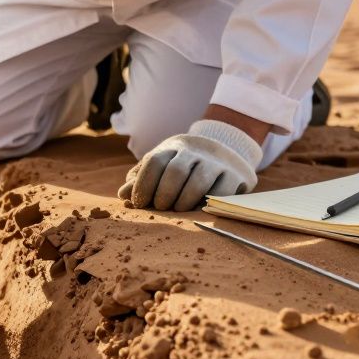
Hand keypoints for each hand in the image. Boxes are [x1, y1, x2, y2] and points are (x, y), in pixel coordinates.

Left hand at [119, 119, 263, 210]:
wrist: (223, 148)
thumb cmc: (181, 164)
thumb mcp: (160, 166)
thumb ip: (141, 180)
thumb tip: (123, 195)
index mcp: (172, 148)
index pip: (154, 162)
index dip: (143, 184)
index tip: (138, 203)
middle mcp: (194, 152)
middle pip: (176, 172)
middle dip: (164, 194)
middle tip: (160, 207)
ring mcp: (216, 163)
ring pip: (199, 182)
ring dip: (184, 201)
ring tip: (178, 210)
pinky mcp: (235, 175)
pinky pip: (221, 192)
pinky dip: (207, 204)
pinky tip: (198, 209)